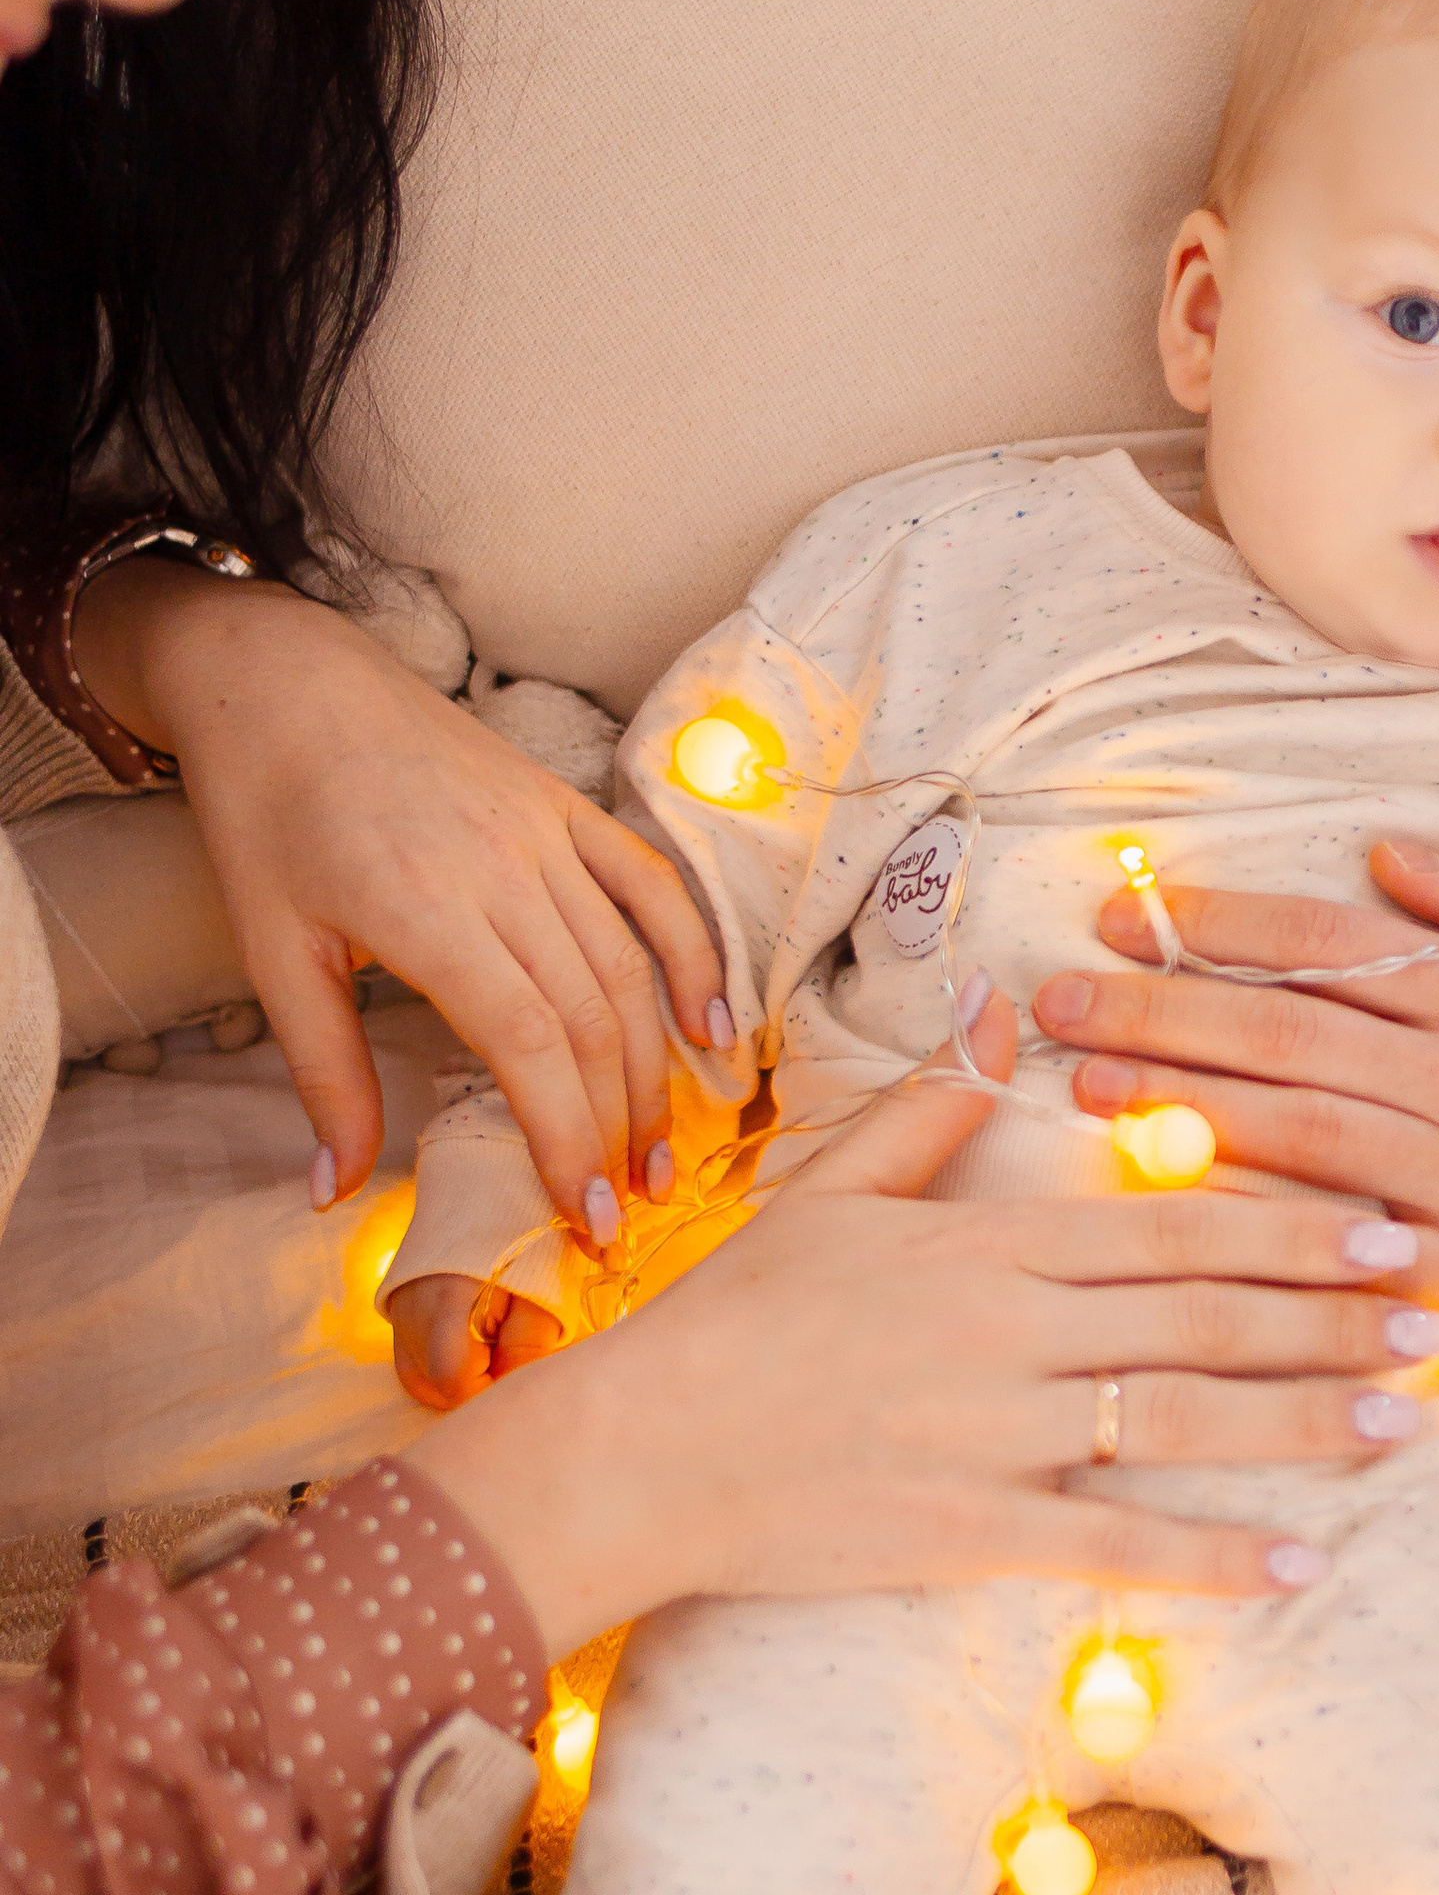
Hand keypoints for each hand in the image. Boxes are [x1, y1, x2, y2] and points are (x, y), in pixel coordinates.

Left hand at [73, 560, 723, 1222]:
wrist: (282, 679)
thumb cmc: (268, 816)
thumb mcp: (273, 953)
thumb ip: (323, 1075)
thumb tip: (339, 1189)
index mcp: (424, 909)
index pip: (530, 1045)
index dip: (569, 1137)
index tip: (587, 1214)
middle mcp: (501, 870)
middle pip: (593, 1020)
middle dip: (621, 1127)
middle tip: (630, 1209)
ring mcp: (543, 833)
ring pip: (628, 969)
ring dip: (658, 1071)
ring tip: (663, 1154)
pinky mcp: (565, 806)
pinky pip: (650, 889)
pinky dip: (693, 958)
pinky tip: (714, 1028)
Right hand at [403, 991, 1432, 1644]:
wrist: (641, 1451)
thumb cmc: (735, 1318)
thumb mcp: (833, 1189)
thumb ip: (932, 1103)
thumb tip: (1001, 1007)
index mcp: (990, 1246)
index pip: (1173, 1228)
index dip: (1291, 1229)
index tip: (1387, 1223)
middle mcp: (1011, 1333)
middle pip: (1204, 1317)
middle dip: (1332, 1314)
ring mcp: (995, 1435)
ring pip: (1182, 1419)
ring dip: (1306, 1422)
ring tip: (1407, 1422)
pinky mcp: (970, 1530)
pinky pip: (1115, 1545)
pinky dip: (1212, 1555)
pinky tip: (1300, 1563)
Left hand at [1032, 844, 1438, 1356]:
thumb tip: (1375, 847)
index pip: (1323, 944)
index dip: (1219, 925)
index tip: (1129, 910)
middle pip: (1282, 1029)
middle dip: (1159, 1006)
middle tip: (1055, 994)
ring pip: (1296, 1125)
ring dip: (1181, 1101)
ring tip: (1085, 1080)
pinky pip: (1347, 1239)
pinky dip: (1266, 1221)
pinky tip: (1182, 1205)